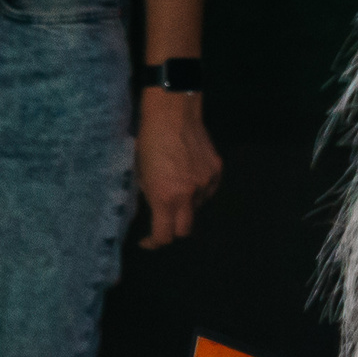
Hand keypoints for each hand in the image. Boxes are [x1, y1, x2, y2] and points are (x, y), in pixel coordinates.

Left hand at [135, 91, 220, 248]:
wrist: (172, 114)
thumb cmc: (149, 143)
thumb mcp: (141, 176)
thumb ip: (150, 198)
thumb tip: (156, 213)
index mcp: (165, 197)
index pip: (165, 236)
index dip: (154, 242)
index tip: (148, 240)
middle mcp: (189, 195)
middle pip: (185, 231)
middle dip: (173, 230)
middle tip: (164, 222)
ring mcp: (206, 183)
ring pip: (197, 209)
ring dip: (186, 207)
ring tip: (176, 188)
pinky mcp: (216, 171)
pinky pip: (208, 191)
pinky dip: (198, 191)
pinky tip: (188, 177)